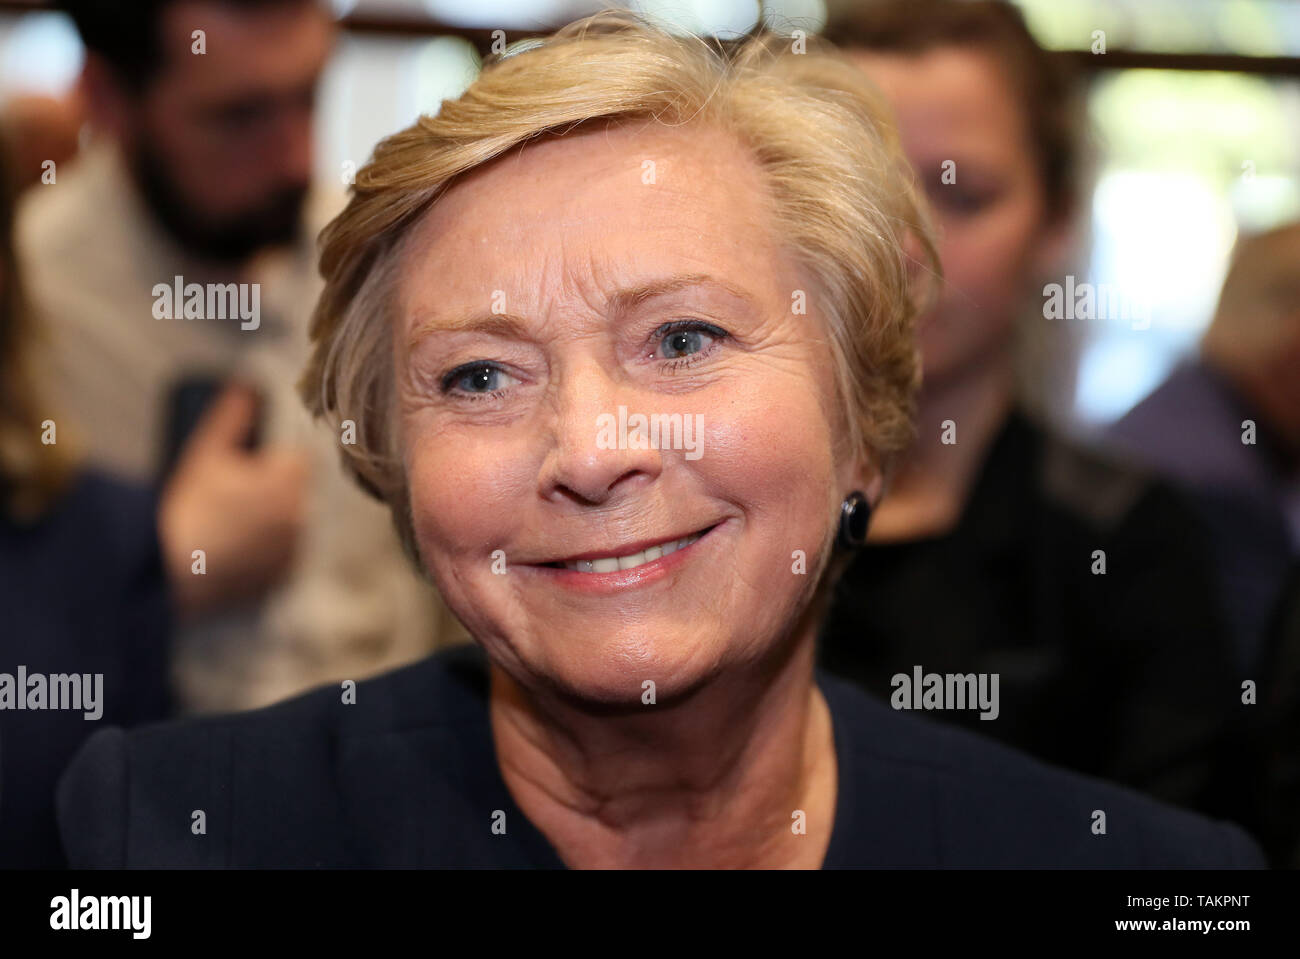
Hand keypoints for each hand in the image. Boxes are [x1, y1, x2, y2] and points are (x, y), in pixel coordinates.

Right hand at [159, 382, 307, 618]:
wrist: (170, 572)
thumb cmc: (188, 509)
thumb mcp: (205, 453)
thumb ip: (232, 415)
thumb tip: (245, 386)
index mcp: (289, 483)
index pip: (299, 459)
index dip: (273, 460)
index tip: (248, 467)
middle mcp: (300, 517)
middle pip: (294, 491)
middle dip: (271, 489)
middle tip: (231, 495)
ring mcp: (293, 550)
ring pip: (290, 523)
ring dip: (271, 520)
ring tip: (229, 524)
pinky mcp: (282, 577)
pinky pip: (283, 555)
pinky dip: (266, 550)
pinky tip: (235, 548)